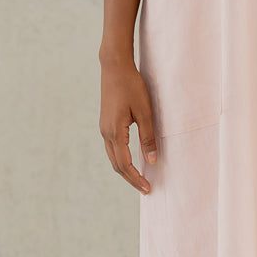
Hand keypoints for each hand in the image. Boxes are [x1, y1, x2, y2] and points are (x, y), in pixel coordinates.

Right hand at [99, 50, 157, 193]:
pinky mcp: (106, 123)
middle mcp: (106, 133)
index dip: (136, 179)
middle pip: (116, 165)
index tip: (148, 189)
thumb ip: (148, 137)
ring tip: (140, 177)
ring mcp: (104, 128)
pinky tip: (131, 159)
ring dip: (125, 170)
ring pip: (113, 157)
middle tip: (146, 188)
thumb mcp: (145, 111)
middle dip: (131, 178)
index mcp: (115, 132)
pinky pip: (112, 148)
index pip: (125, 165)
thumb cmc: (132, 86)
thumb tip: (152, 161)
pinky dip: (121, 158)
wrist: (114, 66)